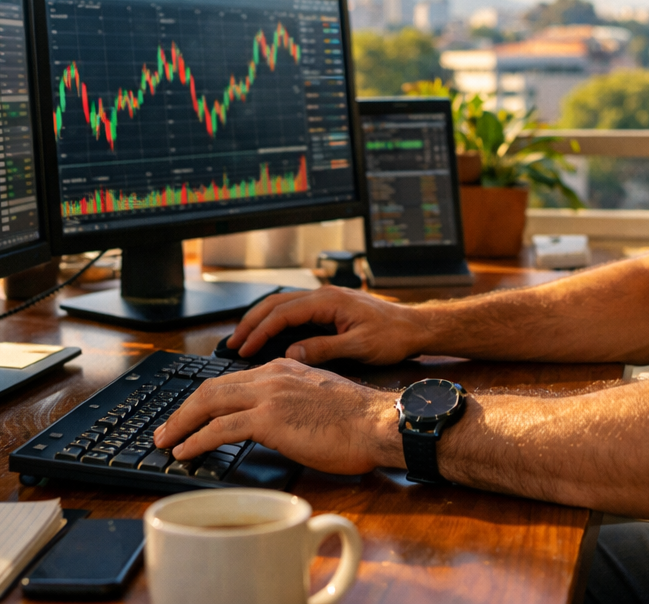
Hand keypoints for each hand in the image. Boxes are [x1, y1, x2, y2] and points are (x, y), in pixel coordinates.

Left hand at [153, 358, 402, 473]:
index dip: (206, 399)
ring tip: (166, 442)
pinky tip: (185, 451)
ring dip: (181, 424)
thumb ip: (293, 402)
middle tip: (166, 429)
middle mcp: (272, 374)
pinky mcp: (269, 418)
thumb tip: (279, 423)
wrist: (376, 423)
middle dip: (183, 409)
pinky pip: (220, 427)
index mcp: (284, 368)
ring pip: (209, 402)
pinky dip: (196, 440)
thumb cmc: (357, 420)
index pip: (233, 380)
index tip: (191, 415)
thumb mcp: (319, 398)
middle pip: (212, 387)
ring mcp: (269, 394)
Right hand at [226, 286, 427, 364]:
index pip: (282, 313)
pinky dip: (276, 321)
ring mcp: (326, 300)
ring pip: (283, 304)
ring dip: (261, 320)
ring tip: (243, 339)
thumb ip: (324, 349)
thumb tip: (290, 354)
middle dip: (251, 322)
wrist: (416, 327)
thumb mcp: (359, 347)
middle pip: (275, 303)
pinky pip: (295, 311)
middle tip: (232, 344)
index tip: (243, 349)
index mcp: (328, 300)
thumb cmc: (393, 336)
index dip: (260, 331)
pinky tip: (269, 335)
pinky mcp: (330, 308)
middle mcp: (324, 295)